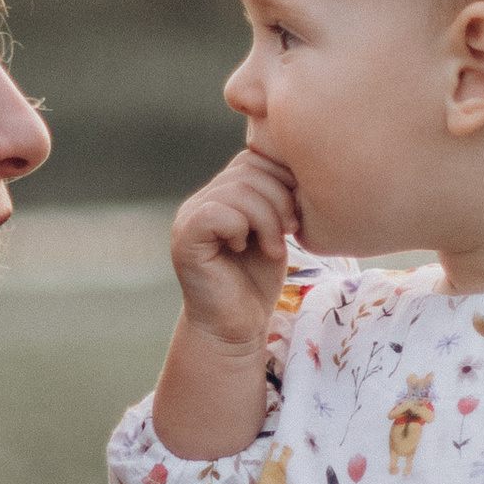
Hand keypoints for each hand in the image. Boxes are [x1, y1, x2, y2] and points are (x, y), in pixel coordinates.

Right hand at [168, 147, 298, 345]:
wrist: (235, 326)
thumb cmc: (259, 279)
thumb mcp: (275, 227)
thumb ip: (276, 194)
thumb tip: (298, 158)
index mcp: (223, 190)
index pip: (256, 158)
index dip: (284, 180)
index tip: (294, 217)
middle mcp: (202, 197)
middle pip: (249, 168)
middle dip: (280, 199)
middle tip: (287, 231)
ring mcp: (189, 215)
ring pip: (238, 189)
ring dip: (267, 218)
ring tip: (271, 245)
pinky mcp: (185, 236)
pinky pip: (219, 212)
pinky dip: (242, 228)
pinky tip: (243, 248)